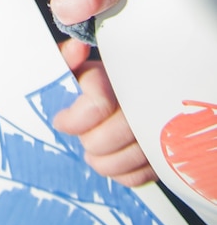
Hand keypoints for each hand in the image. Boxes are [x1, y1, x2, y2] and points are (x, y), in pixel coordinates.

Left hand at [54, 39, 154, 185]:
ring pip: (128, 159)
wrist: (115, 97)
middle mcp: (142, 100)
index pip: (97, 105)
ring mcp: (156, 128)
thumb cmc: (87, 83)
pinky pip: (142, 175)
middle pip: (111, 137)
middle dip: (91, 142)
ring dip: (104, 161)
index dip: (73, 120)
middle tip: (83, 138)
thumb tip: (78, 48)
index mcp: (117, 75)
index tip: (60, 121)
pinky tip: (112, 158)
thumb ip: (66, 58)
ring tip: (94, 151)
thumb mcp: (72, 67)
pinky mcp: (164, 153)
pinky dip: (121, 173)